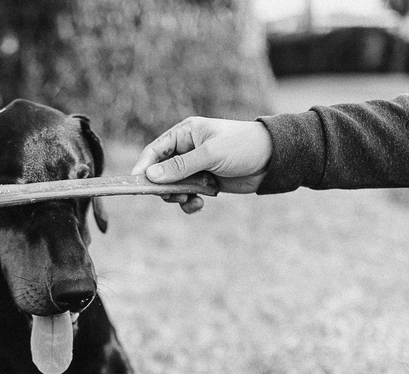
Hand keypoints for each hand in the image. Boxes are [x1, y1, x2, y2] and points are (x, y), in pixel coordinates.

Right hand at [130, 117, 272, 212]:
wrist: (273, 160)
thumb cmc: (242, 146)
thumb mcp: (209, 154)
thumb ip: (179, 167)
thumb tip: (150, 176)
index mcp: (185, 133)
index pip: (155, 150)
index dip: (143, 166)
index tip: (135, 183)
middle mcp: (187, 150)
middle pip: (160, 172)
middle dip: (164, 187)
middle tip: (173, 196)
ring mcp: (196, 167)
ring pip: (173, 187)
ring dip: (177, 197)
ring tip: (190, 199)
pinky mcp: (205, 183)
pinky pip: (188, 195)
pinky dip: (189, 202)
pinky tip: (200, 204)